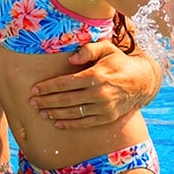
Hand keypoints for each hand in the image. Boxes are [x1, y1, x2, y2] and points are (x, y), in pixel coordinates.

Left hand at [29, 40, 156, 129]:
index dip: (48, 87)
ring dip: (55, 114)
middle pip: (66, 100)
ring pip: (74, 113)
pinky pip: (85, 123)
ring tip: (41, 112)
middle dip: (46, 101)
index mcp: (95, 76)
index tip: (34, 89)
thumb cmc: (118, 61)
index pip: (65, 83)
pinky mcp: (107, 117)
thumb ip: (88, 49)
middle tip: (32, 103)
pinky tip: (57, 123)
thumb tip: (71, 59)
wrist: (141, 81)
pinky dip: (70, 124)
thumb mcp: (106, 48)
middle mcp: (99, 94)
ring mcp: (104, 108)